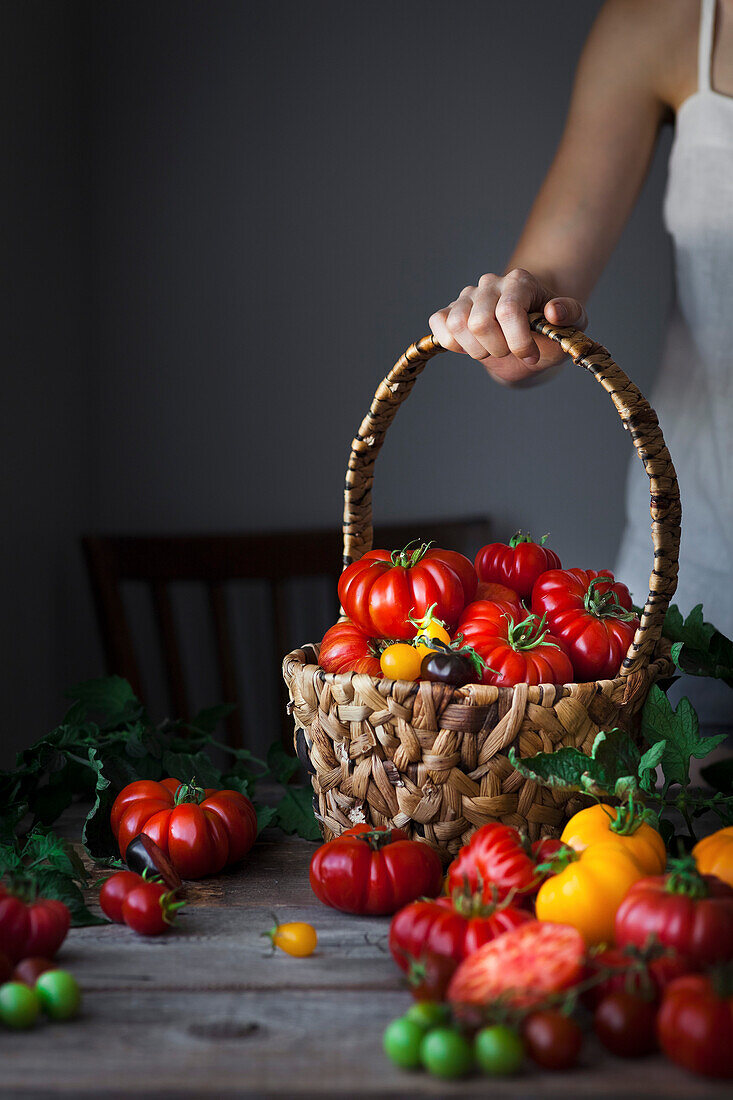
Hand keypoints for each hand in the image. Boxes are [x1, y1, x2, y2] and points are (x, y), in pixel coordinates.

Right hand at [428, 269, 586, 385]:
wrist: (530, 336)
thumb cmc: (550, 329)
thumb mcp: (574, 323)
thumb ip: (571, 313)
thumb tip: (553, 312)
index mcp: (520, 281)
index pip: (508, 311)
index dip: (518, 342)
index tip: (531, 356)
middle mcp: (490, 283)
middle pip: (479, 323)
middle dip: (498, 349)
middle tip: (511, 351)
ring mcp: (467, 296)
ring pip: (456, 326)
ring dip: (477, 350)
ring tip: (492, 349)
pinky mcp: (449, 310)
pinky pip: (438, 325)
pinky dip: (453, 343)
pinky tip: (471, 346)